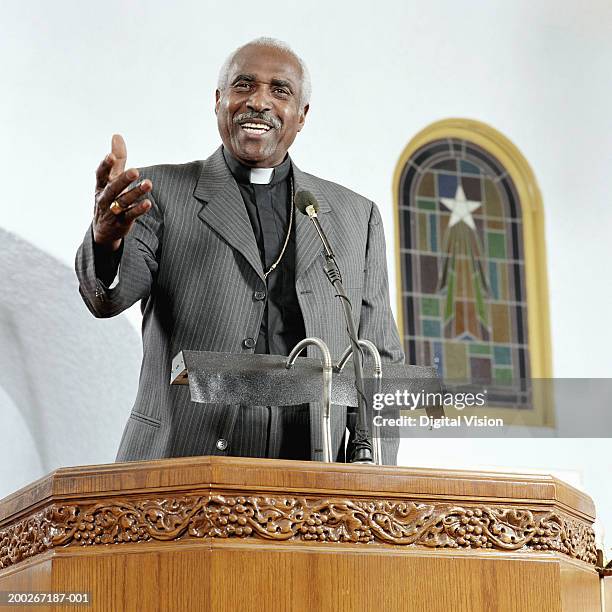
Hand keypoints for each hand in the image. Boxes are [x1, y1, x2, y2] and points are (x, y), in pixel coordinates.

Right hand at [93, 134, 151, 250]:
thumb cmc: (109, 197)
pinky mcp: (121, 222)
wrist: (104, 229)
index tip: (111, 156)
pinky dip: (138, 209)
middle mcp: (105, 198)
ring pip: (123, 201)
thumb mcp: (111, 178)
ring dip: (136, 193)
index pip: (101, 174)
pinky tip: (148, 203)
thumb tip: (117, 135)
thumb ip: (117, 159)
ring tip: (149, 184)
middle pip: (113, 188)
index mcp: (101, 185)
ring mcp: (112, 211)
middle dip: (123, 180)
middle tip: (135, 171)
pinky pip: (130, 215)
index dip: (105, 165)